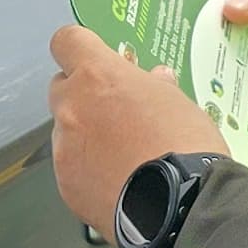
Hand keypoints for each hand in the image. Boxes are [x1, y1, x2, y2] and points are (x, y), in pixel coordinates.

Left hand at [47, 27, 228, 235]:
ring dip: (86, 136)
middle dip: (84, 96)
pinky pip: (71, 168)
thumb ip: (156, 88)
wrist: (180, 205)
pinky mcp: (65, 185)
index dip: (80, 49)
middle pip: (62, 88)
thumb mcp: (181, 104)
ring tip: (122, 157)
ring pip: (65, 131)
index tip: (94, 58)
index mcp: (97, 76)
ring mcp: (64, 148)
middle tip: (115, 113)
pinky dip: (88, 171)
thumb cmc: (185, 146)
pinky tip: (118, 182)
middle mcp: (72, 107)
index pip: (67, 42)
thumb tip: (155, 81)